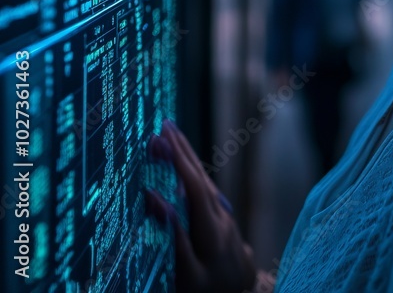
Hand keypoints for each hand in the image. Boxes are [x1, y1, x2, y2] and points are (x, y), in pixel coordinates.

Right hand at [144, 119, 257, 292]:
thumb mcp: (188, 277)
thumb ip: (174, 240)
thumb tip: (157, 201)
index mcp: (212, 229)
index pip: (193, 185)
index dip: (177, 160)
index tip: (160, 138)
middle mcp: (222, 219)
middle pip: (200, 178)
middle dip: (182, 150)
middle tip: (165, 125)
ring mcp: (226, 221)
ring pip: (205, 184)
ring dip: (189, 159)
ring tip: (173, 137)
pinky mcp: (225, 226)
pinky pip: (207, 193)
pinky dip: (194, 175)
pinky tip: (185, 168)